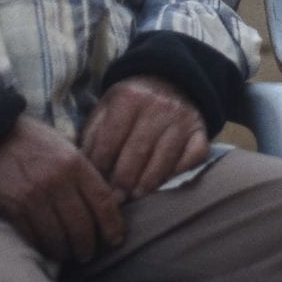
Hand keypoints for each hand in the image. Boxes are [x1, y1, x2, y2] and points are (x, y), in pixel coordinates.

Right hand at [0, 117, 125, 262]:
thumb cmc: (32, 141)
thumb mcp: (65, 148)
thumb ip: (82, 173)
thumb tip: (102, 204)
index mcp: (75, 164)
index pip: (103, 202)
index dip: (112, 225)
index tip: (115, 239)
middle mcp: (57, 182)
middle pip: (82, 225)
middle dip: (88, 246)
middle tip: (87, 253)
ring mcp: (33, 197)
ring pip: (58, 236)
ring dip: (65, 251)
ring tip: (67, 254)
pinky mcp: (12, 208)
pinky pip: (33, 237)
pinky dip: (41, 247)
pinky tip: (46, 248)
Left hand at [80, 76, 208, 201]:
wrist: (170, 81)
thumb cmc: (131, 103)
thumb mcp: (106, 107)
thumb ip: (92, 134)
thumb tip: (80, 165)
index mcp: (128, 98)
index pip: (109, 142)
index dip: (99, 168)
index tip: (93, 186)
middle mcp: (158, 106)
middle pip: (136, 155)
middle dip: (122, 182)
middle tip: (114, 200)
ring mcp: (182, 120)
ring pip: (163, 161)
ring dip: (147, 184)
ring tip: (135, 196)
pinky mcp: (200, 132)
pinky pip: (191, 160)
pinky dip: (177, 174)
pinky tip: (163, 184)